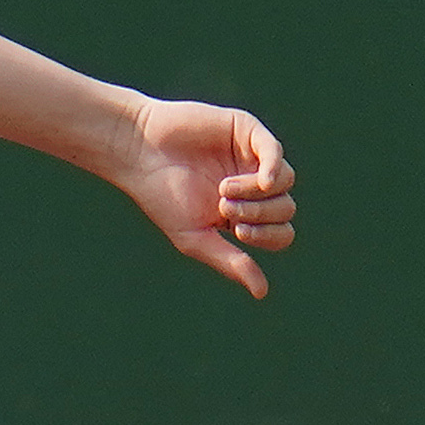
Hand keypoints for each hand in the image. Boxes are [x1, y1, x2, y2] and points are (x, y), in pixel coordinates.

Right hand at [116, 99, 294, 295]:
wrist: (138, 154)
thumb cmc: (160, 196)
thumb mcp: (195, 237)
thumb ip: (230, 261)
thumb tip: (262, 292)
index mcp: (242, 214)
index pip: (280, 233)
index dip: (267, 236)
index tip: (235, 230)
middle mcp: (254, 187)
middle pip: (286, 208)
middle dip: (258, 213)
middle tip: (222, 205)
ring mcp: (253, 158)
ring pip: (286, 182)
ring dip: (257, 192)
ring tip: (223, 188)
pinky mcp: (248, 132)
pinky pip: (277, 153)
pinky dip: (272, 170)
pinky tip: (259, 180)